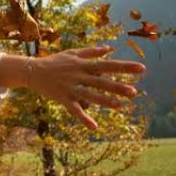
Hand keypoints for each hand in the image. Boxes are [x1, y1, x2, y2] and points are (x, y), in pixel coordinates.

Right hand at [28, 46, 144, 129]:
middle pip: (100, 81)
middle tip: (134, 92)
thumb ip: (91, 51)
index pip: (107, 65)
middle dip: (117, 87)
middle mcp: (78, 75)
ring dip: (104, 100)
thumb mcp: (72, 53)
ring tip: (119, 106)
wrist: (33, 71)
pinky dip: (83, 118)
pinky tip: (94, 127)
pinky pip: (74, 109)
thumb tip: (109, 49)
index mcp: (83, 64)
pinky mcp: (62, 98)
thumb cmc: (54, 61)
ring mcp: (70, 87)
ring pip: (89, 95)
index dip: (124, 67)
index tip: (142, 68)